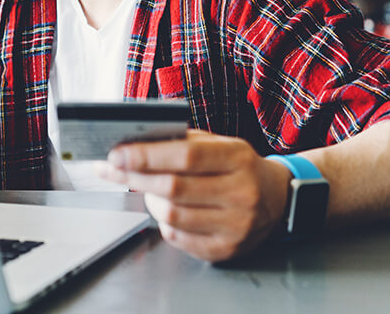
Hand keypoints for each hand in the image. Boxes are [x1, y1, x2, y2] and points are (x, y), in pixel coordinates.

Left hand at [96, 130, 290, 261]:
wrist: (276, 198)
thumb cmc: (239, 165)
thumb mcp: (221, 143)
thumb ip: (185, 141)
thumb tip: (139, 142)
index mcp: (238, 158)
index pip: (186, 156)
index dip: (147, 155)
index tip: (117, 154)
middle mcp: (240, 193)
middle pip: (174, 187)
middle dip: (135, 177)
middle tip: (113, 169)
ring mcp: (235, 225)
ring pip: (172, 215)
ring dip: (147, 199)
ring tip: (143, 187)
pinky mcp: (226, 249)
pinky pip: (178, 237)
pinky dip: (162, 221)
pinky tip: (163, 207)